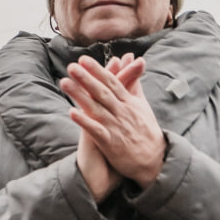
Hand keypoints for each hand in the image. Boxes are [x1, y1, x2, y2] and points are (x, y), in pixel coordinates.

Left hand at [60, 54, 165, 187]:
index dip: (97, 71)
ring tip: (64, 82)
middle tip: (72, 66)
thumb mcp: (142, 105)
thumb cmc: (145, 130)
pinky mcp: (110, 143)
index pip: (111, 83)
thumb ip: (134, 85)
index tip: (83, 59)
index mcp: (128, 102)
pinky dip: (85, 122)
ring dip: (80, 95)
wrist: (154, 160)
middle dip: (87, 78)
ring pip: (96, 108)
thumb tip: (135, 63)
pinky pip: (96, 131)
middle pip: (102, 92)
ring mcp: (115, 127)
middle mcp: (121, 112)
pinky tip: (71, 113)